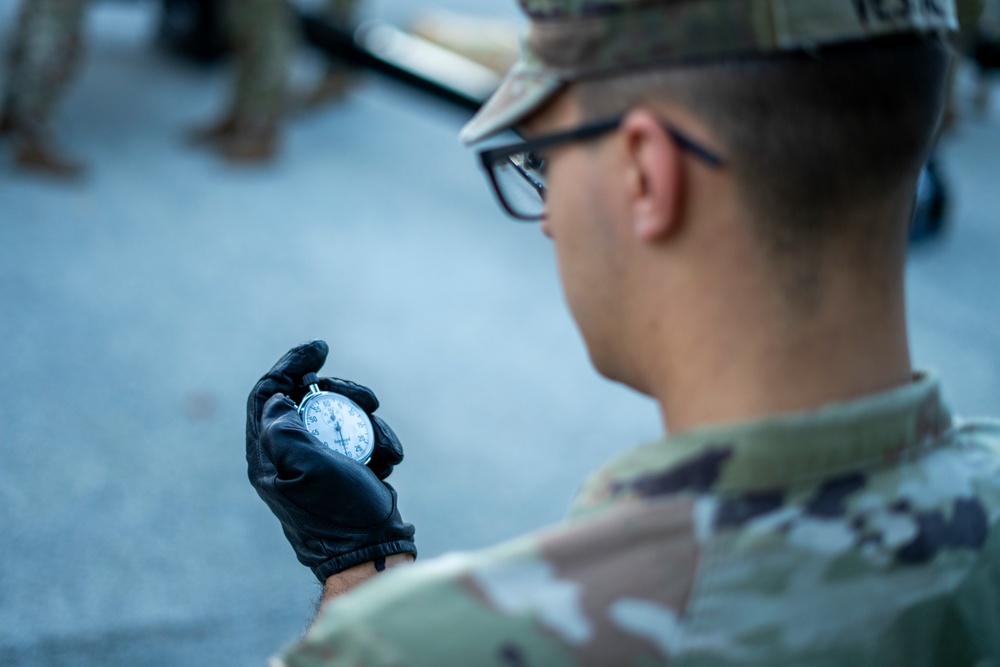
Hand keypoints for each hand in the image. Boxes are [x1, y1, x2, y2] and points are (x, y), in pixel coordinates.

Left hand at [246, 340, 415, 581]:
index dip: (291, 365)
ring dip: (369, 423)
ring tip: (387, 447)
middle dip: (343, 393)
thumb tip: (276, 397)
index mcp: (269, 455)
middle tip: (370, 400)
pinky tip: (390, 461)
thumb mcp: (306, 467)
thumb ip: (283, 429)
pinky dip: (379, 443)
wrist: (370, 552)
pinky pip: (361, 438)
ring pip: (341, 416)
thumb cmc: (338, 512)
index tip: (321, 349)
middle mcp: (289, 456)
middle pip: (310, 399)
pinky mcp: (345, 469)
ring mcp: (319, 462)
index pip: (268, 394)